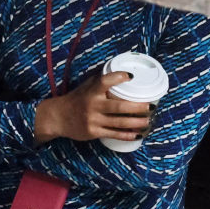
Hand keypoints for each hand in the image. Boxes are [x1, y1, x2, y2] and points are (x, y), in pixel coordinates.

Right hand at [33, 71, 151, 143]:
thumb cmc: (76, 99)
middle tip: (151, 107)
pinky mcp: (93, 132)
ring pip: (119, 122)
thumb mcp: (86, 86)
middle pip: (119, 107)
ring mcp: (93, 120)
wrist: (58, 117)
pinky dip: (126, 135)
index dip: (118, 77)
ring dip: (136, 122)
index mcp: (91, 91)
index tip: (131, 76)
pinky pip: (113, 134)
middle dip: (138, 107)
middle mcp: (92, 105)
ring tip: (148, 121)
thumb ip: (102, 81)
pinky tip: (137, 134)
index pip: (105, 81)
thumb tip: (124, 74)